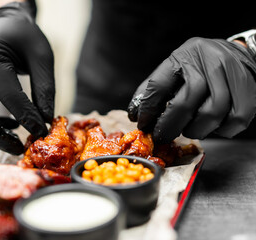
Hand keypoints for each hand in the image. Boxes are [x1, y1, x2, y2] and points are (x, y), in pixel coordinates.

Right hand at [0, 2, 54, 154]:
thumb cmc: (24, 36)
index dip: (28, 118)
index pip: (9, 97)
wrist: (3, 24)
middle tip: (18, 148)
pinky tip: (10, 126)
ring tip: (15, 141)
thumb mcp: (42, 56)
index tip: (42, 132)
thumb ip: (45, 88)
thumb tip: (45, 120)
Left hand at [128, 37, 255, 142]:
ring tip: (191, 130)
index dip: (148, 109)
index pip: (158, 85)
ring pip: (212, 113)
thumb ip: (155, 90)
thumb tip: (136, 116)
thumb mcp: (175, 68)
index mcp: (183, 56)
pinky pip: (236, 118)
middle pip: (186, 102)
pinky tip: (214, 127)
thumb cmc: (201, 66)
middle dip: (170, 126)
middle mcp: (207, 61)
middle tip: (164, 136)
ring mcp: (231, 73)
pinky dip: (223, 130)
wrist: (242, 54)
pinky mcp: (250, 86)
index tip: (144, 124)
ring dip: (197, 130)